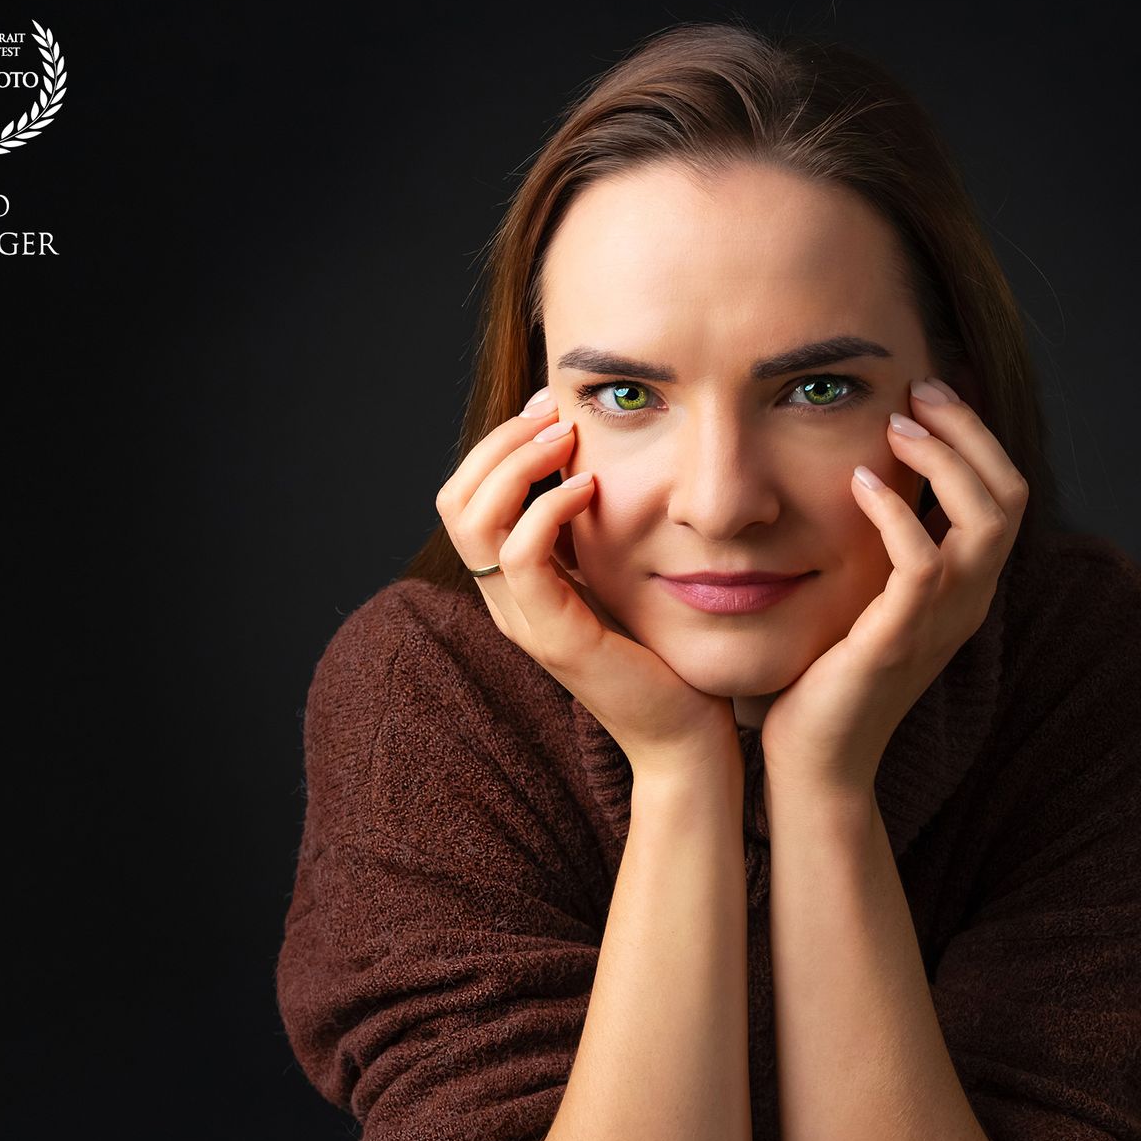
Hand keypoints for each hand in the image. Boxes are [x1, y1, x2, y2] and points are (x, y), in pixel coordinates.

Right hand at [435, 388, 738, 776]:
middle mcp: (506, 601)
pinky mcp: (556, 638)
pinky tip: (589, 487)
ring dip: (518, 464)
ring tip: (567, 440)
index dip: (498, 445)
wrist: (687, 730)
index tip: (550, 409)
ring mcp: (524, 621)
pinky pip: (522, 557)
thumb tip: (596, 456)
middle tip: (553, 413)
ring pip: (474, 521)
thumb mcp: (619, 571)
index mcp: (515, 583)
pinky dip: (547, 508)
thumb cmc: (663, 649)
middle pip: (454, 500)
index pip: (464, 497)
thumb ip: (595, 527)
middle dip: (500, 443)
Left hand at [759, 377, 1028, 790]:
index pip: (1005, 493)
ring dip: (942, 460)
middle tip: (918, 391)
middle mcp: (969, 601)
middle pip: (1010, 494)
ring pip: (985, 519)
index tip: (926, 394)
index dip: (975, 436)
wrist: (816, 759)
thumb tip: (869, 472)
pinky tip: (857, 485)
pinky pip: (923, 564)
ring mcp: (941, 622)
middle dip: (968, 430)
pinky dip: (896, 515)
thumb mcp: (869, 593)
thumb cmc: (829, 673)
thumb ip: (885, 542)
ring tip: (895, 426)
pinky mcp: (898, 640)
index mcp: (967, 587)